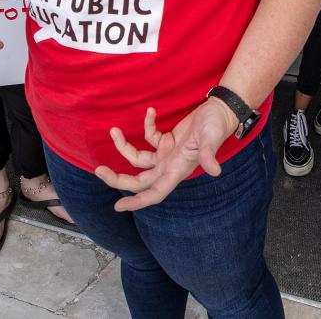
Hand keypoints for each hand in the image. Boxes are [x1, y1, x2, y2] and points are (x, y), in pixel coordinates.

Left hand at [93, 99, 238, 210]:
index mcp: (177, 170)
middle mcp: (169, 166)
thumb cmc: (217, 125)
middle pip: (139, 180)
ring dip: (124, 148)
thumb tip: (215, 170)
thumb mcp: (211, 137)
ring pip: (138, 160)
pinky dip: (146, 126)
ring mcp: (167, 154)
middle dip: (118, 178)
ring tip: (114, 131)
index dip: (137, 202)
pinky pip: (150, 137)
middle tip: (99, 170)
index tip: (118, 207)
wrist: (221, 111)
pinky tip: (150, 112)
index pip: (154, 193)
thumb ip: (209, 153)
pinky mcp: (168, 140)